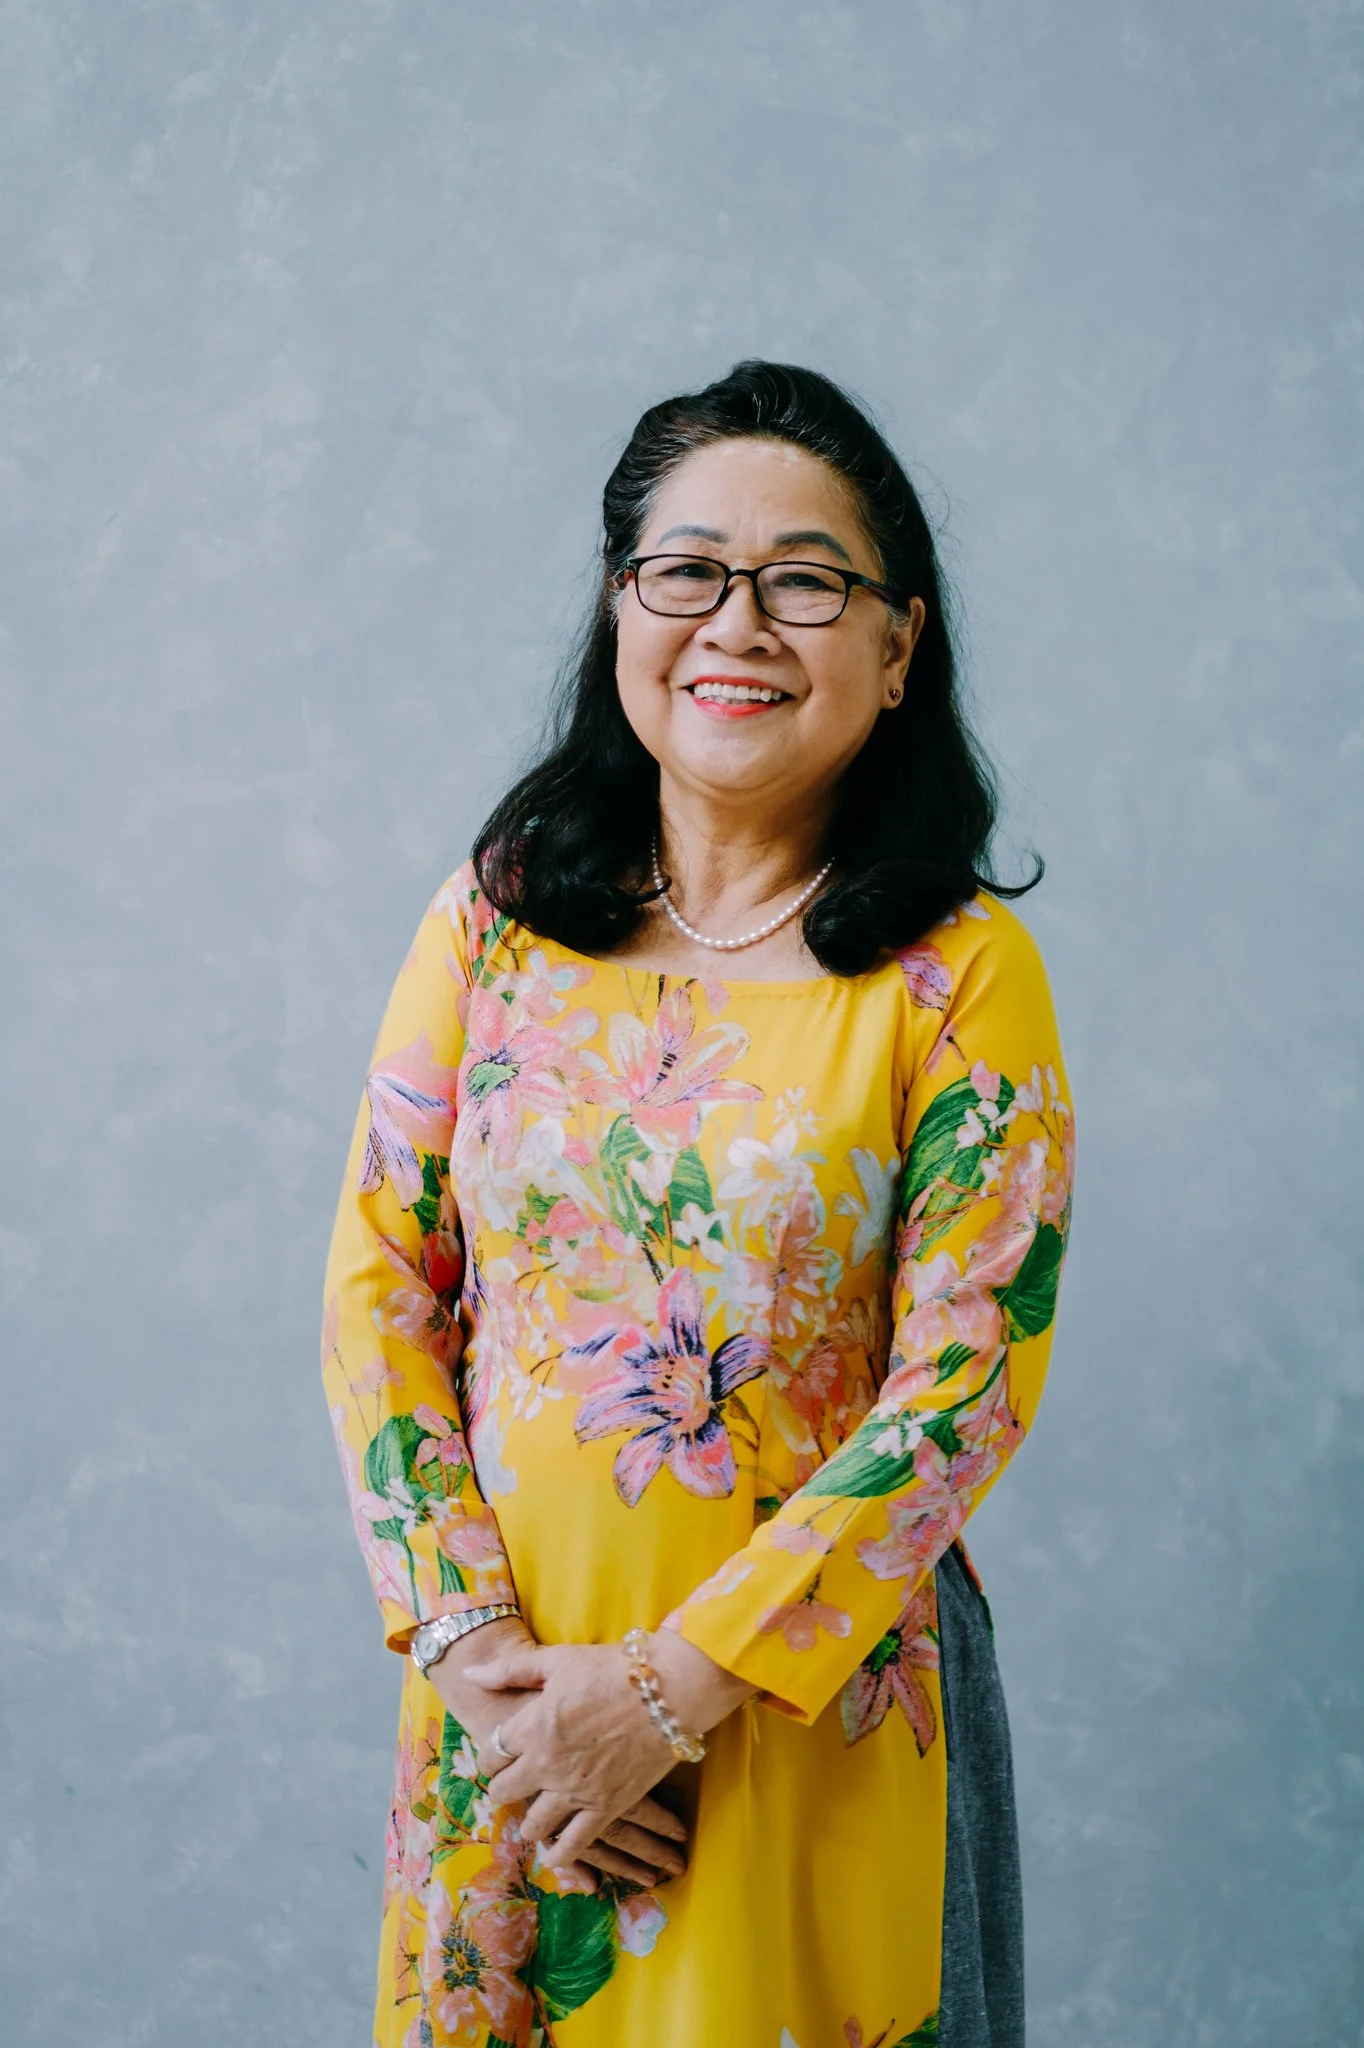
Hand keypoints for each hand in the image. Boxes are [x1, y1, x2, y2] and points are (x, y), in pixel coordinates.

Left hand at [463, 1634, 752, 1876]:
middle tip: (512, 1783)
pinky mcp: (607, 1807)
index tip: (498, 1754)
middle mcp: (547, 1764)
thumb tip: (470, 1674)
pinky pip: (574, 1845)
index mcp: (532, 1726)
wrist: (669, 1688)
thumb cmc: (612, 1668)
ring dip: (529, 1822)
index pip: (490, 1753)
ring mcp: (576, 1791)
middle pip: (504, 1791)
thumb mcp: (557, 1660)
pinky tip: (557, 1853)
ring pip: (533, 1825)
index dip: (490, 1755)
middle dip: (504, 1787)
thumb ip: (510, 1670)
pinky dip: (562, 1855)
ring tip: (533, 1816)